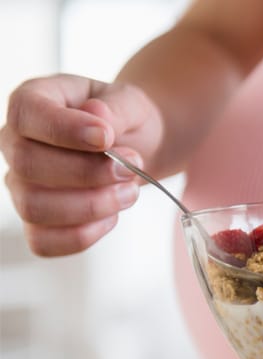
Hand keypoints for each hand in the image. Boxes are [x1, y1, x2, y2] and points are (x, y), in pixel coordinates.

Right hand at [1, 73, 162, 255]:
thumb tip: (98, 117)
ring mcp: (22, 185)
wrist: (136, 148)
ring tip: (130, 191)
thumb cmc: (125, 121)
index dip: (65, 130)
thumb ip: (116, 109)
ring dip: (91, 205)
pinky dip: (83, 235)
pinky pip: (43, 241)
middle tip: (132, 167)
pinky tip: (112, 217)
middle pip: (29, 165)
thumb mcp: (131, 103)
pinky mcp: (38, 221)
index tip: (107, 138)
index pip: (28, 114)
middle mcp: (16, 144)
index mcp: (33, 102)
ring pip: (35, 207)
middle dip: (88, 173)